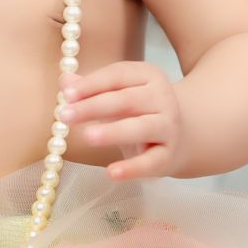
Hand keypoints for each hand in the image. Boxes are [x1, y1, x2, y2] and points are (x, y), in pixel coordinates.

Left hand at [59, 62, 182, 181]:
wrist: (182, 136)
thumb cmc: (139, 111)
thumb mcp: (118, 95)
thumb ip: (91, 88)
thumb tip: (65, 81)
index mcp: (148, 75)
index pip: (118, 75)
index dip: (92, 84)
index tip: (67, 94)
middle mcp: (162, 98)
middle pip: (126, 100)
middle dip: (94, 107)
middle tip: (65, 115)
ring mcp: (168, 127)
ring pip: (140, 128)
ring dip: (113, 132)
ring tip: (87, 137)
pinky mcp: (168, 155)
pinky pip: (150, 162)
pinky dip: (132, 168)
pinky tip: (111, 173)